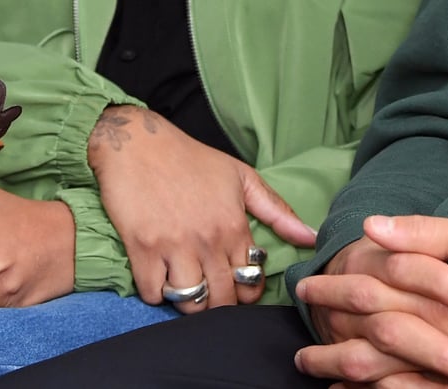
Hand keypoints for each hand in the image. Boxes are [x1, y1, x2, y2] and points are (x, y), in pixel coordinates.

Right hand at [86, 104, 317, 313]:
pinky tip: (159, 277)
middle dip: (220, 303)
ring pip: (189, 303)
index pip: (250, 283)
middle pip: (222, 300)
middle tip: (212, 292)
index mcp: (234, 225)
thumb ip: (276, 211)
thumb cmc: (191, 159)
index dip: (246, 292)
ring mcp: (174, 246)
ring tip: (187, 285)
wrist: (137, 143)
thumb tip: (310, 237)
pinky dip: (156, 292)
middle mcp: (207, 240)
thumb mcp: (241, 176)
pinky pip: (153, 293)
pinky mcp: (142, 248)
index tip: (236, 285)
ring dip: (189, 302)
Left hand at [296, 214, 447, 386]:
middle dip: (331, 343)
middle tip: (299, 346)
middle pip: (372, 343)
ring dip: (352, 377)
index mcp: (437, 296)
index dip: (333, 293)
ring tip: (320, 375)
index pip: (370, 295)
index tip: (302, 290)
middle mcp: (443, 337)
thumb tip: (372, 229)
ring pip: (392, 379)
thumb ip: (423, 235)